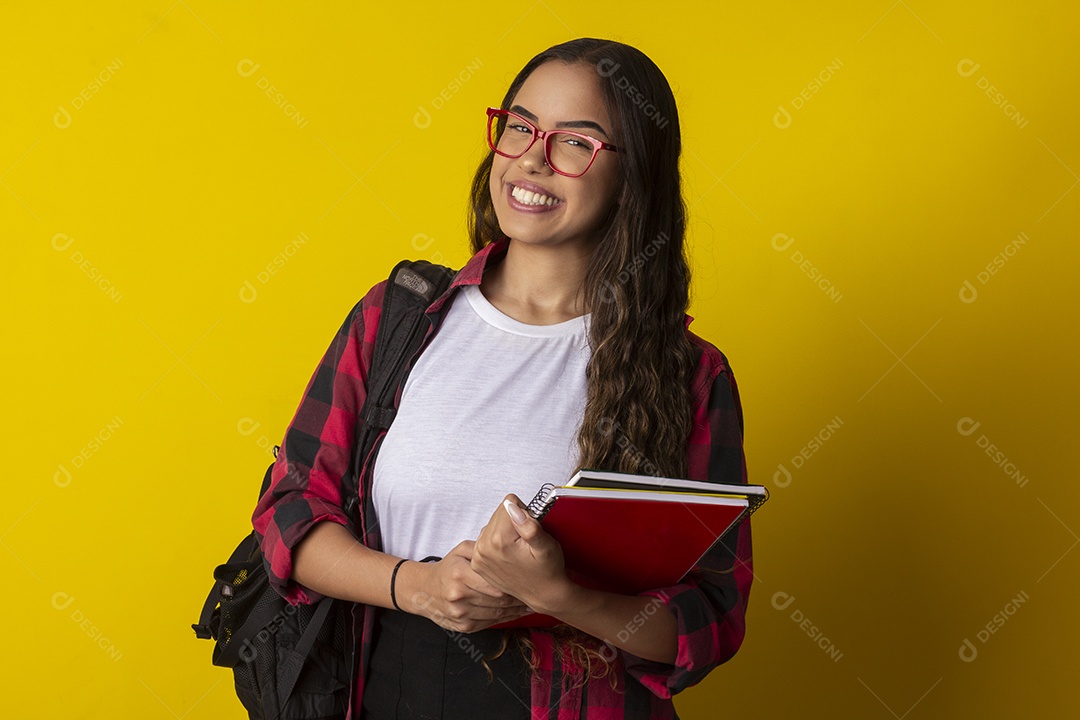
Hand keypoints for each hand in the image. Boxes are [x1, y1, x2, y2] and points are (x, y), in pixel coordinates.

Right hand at [404, 539, 531, 632]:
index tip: (529, 579)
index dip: (514, 582)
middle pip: (498, 599)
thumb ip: (481, 547)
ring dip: (516, 610)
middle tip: (535, 590)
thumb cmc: (447, 568)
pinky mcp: (464, 627)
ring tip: (531, 602)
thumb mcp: (460, 551)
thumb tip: (504, 542)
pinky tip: (518, 612)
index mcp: (460, 574)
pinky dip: (507, 618)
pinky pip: (491, 623)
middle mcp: (459, 596)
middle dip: (518, 596)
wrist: (423, 592)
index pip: (494, 582)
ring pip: (497, 613)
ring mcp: (461, 614)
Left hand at [471, 494, 571, 614]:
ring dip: (505, 531)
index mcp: (500, 541)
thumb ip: (529, 525)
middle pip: (498, 513)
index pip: (509, 504)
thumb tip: (511, 506)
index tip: (530, 529)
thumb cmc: (547, 571)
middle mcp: (484, 549)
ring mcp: (479, 557)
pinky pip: (486, 538)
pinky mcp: (477, 563)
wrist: (543, 595)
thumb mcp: (547, 546)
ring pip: (492, 524)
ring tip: (518, 548)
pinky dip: (497, 542)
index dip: (524, 513)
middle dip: (514, 522)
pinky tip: (509, 553)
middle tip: (526, 541)